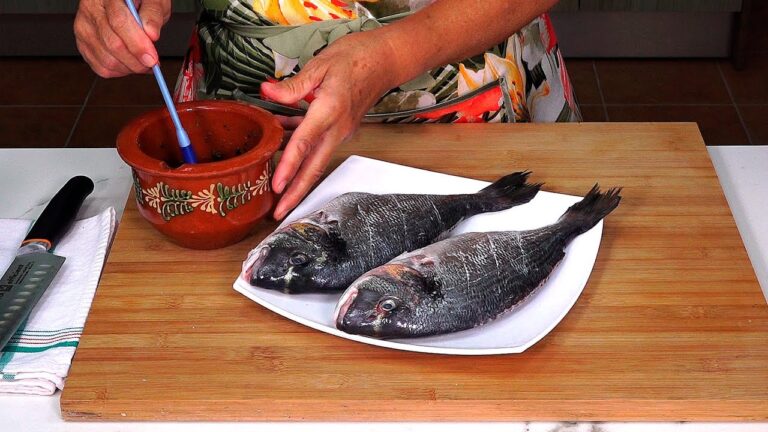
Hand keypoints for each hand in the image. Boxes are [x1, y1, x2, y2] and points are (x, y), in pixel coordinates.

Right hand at [74, 0, 170, 77]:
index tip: (152, 58)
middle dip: (136, 61)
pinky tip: (130, 64)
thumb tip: (151, 34)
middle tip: (153, 63)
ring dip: (130, 68)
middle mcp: (90, 9)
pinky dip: (120, 71)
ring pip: (106, 60)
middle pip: (112, 44)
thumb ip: (153, 14)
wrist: (127, 2)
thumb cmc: (140, 0)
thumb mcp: (153, 0)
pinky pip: (101, 67)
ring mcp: (84, 27)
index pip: (119, 22)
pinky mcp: (83, 43)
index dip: (137, 44)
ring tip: (144, 63)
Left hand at [261, 31, 396, 219]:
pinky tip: (280, 139)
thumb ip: (292, 85)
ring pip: (315, 160)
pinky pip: (317, 143)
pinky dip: (299, 148)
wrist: (384, 60)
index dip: (288, 167)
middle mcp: (337, 127)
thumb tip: (267, 92)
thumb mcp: (320, 65)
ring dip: (297, 177)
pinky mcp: (340, 128)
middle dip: (297, 193)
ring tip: (278, 192)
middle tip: (279, 214)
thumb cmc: (357, 58)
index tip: (277, 187)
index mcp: (330, 111)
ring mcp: (341, 130)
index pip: (304, 144)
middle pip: (314, 167)